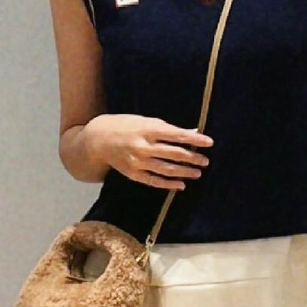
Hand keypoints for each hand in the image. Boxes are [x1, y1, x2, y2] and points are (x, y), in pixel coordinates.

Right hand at [84, 114, 212, 191]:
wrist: (97, 140)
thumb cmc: (124, 126)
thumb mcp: (145, 121)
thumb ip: (167, 129)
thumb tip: (192, 133)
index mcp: (147, 129)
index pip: (177, 135)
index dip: (194, 140)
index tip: (209, 142)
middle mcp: (143, 146)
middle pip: (174, 154)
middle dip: (192, 158)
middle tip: (205, 161)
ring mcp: (138, 162)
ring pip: (166, 169)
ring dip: (184, 172)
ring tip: (197, 173)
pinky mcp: (133, 174)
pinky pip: (154, 181)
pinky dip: (168, 184)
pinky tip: (181, 185)